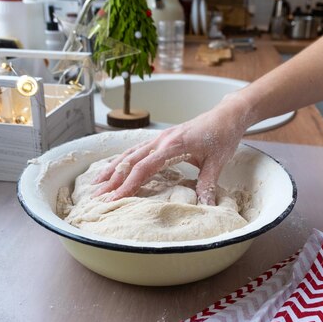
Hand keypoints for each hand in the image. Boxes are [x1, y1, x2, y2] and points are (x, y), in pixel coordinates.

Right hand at [93, 96, 250, 204]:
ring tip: (96, 182)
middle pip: (131, 160)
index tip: (115, 198)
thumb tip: (205, 206)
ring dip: (112, 168)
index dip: (129, 184)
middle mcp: (162, 140)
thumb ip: (208, 184)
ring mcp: (160, 138)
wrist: (226, 115)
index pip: (145, 167)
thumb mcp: (218, 162)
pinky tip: (114, 167)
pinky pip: (136, 149)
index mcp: (174, 145)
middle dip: (113, 179)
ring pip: (130, 153)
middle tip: (97, 196)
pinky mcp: (161, 138)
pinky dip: (122, 159)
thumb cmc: (222, 136)